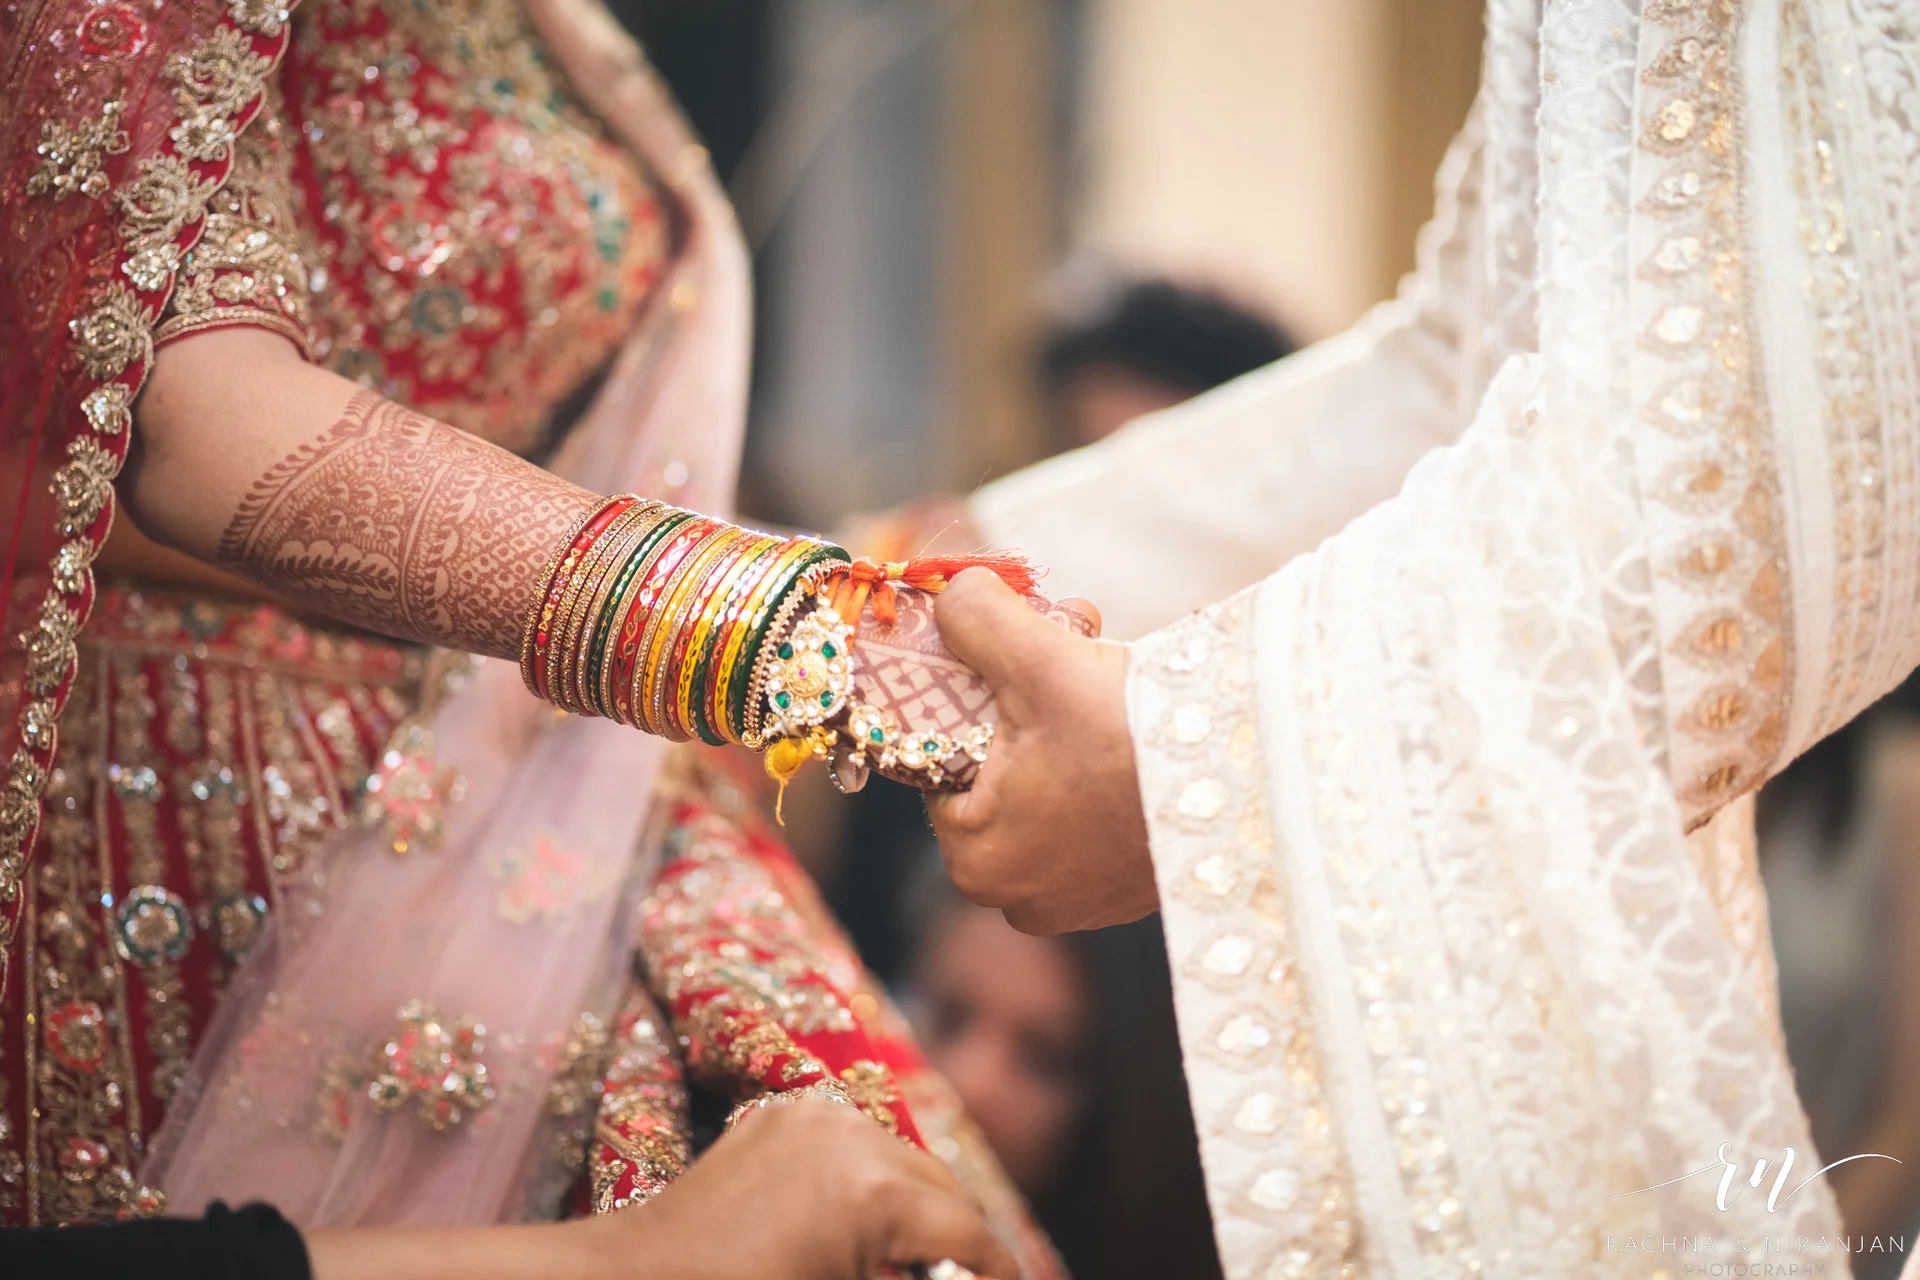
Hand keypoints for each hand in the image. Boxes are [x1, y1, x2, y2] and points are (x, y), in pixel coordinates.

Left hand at [607, 1095, 1019, 1279]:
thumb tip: (967, 1277)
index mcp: (873, 1190)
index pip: (971, 1236)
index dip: (1000, 1273)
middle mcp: (853, 1134)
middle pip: (947, 1190)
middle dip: (964, 1244)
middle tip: (971, 1277)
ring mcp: (816, 1115)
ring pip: (906, 1161)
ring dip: (921, 1210)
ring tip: (918, 1261)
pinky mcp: (786, 1112)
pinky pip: (857, 1142)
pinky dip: (873, 1182)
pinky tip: (863, 1228)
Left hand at [926, 569, 1155, 934]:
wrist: (1255, 779)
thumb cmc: (1131, 736)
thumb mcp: (1036, 659)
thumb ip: (974, 620)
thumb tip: (950, 596)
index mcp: (975, 859)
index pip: (940, 761)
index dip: (969, 693)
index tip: (1005, 649)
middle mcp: (1021, 896)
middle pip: (997, 769)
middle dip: (1024, 699)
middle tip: (1060, 644)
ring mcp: (1079, 899)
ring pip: (1047, 784)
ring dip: (1067, 722)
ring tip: (1107, 671)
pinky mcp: (1129, 889)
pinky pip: (1093, 812)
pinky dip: (1104, 763)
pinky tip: (1136, 724)